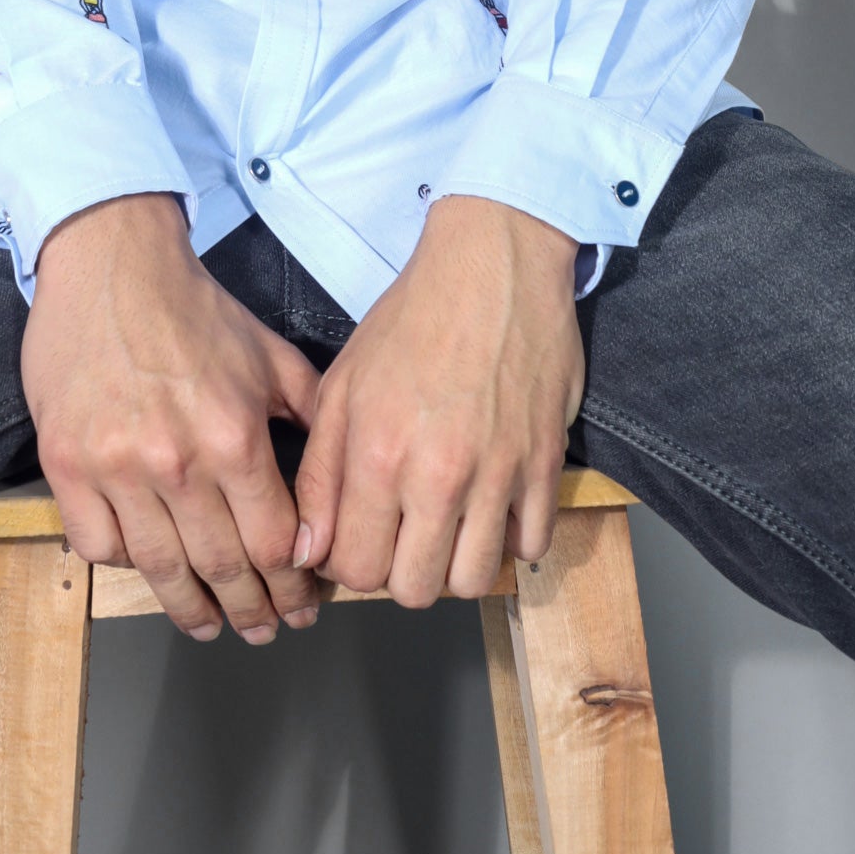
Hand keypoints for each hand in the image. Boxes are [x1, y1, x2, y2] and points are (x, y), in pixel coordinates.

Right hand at [22, 192, 324, 644]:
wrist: (111, 263)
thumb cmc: (192, 307)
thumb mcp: (269, 353)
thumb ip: (308, 413)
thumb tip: (337, 470)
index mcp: (234, 436)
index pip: (274, 543)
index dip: (293, 586)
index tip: (303, 603)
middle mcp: (176, 462)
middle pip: (222, 568)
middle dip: (252, 610)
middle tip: (265, 630)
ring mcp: (115, 468)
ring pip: (159, 570)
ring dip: (189, 608)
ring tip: (209, 625)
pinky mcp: (66, 465)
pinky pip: (97, 544)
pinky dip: (123, 565)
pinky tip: (146, 569)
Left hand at [290, 195, 585, 606]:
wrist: (493, 263)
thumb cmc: (413, 317)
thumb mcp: (343, 385)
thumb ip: (320, 473)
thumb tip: (308, 549)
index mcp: (378, 455)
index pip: (356, 569)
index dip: (353, 561)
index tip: (365, 536)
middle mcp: (438, 475)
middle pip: (414, 589)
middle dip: (402, 571)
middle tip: (405, 532)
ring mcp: (498, 473)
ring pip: (472, 580)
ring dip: (457, 563)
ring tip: (450, 526)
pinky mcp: (546, 463)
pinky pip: (531, 546)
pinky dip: (513, 538)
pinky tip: (496, 506)